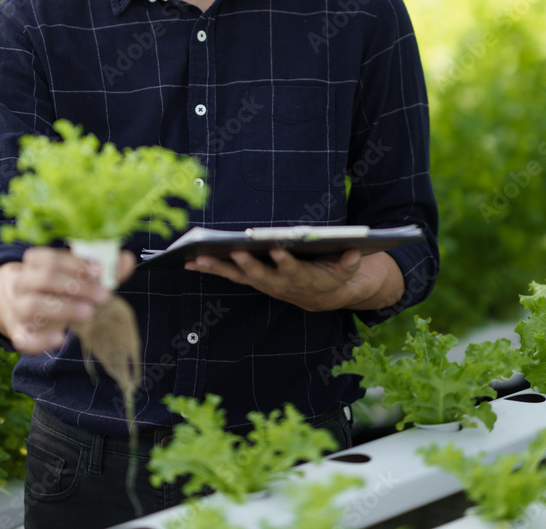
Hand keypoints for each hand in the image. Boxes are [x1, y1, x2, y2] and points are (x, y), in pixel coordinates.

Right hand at [0, 247, 136, 354]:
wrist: (17, 305)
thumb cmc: (55, 286)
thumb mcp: (75, 274)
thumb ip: (103, 268)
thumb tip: (126, 260)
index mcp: (34, 263)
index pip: (50, 258)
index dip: (76, 264)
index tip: (100, 271)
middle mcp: (21, 283)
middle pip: (43, 279)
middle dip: (76, 286)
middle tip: (103, 296)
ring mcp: (16, 309)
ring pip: (33, 306)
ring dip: (63, 308)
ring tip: (89, 313)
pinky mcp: (18, 334)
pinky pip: (24, 339)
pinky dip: (42, 340)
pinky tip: (62, 338)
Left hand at [185, 247, 403, 311]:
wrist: (325, 295)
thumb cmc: (335, 274)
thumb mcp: (348, 269)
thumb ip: (350, 261)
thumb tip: (354, 249)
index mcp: (304, 279)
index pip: (294, 270)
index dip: (286, 261)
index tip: (278, 249)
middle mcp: (280, 284)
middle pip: (260, 275)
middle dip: (247, 264)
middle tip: (234, 252)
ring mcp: (264, 283)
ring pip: (238, 275)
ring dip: (217, 268)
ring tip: (196, 257)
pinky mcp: (253, 279)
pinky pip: (229, 275)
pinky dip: (210, 269)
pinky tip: (190, 262)